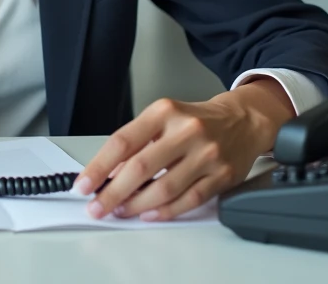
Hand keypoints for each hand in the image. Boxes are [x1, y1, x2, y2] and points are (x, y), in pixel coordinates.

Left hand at [74, 80, 294, 221]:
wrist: (243, 120)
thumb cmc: (195, 120)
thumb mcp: (163, 118)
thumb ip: (137, 143)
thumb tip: (108, 174)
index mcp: (165, 111)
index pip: (123, 141)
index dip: (99, 166)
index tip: (84, 184)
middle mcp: (187, 130)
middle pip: (141, 168)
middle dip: (113, 193)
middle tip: (97, 207)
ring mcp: (207, 154)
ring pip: (165, 188)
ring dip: (137, 205)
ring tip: (121, 211)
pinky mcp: (222, 176)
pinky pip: (189, 200)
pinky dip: (165, 211)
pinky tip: (149, 214)